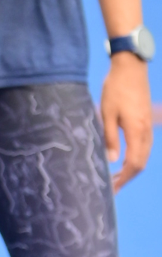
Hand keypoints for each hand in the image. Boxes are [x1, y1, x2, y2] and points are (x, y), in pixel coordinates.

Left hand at [101, 53, 152, 191]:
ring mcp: (149, 126)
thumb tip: (111, 161)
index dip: (123, 178)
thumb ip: (109, 138)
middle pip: (141, 163)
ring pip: (143, 155)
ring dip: (131, 168)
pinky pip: (144, 145)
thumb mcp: (106, 113)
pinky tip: (123, 158)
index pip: (133, 164)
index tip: (112, 188)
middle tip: (112, 186)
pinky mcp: (146, 121)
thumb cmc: (115, 88)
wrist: (130, 68)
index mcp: (137, 131)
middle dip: (127, 177)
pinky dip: (135, 156)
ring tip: (115, 175)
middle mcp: (146, 131)